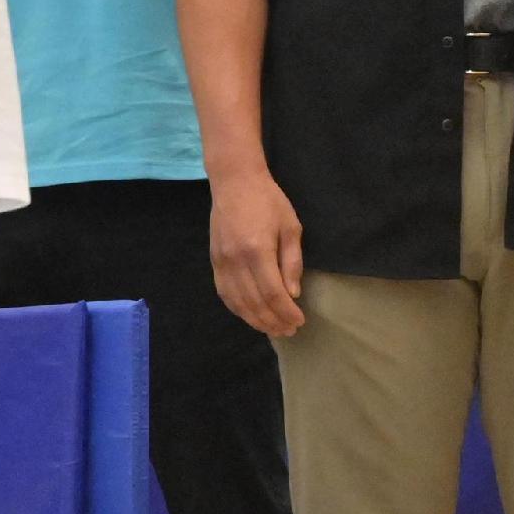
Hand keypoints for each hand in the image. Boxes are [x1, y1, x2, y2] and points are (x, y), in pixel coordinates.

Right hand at [208, 166, 305, 338]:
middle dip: (273, 320)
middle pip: (253, 302)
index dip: (286, 311)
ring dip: (255, 320)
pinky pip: (224, 293)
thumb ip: (292, 262)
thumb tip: (293, 293)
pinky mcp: (214, 261)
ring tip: (272, 329)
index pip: (272, 292)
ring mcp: (221, 262)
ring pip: (236, 302)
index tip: (300, 321)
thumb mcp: (291, 228)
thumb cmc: (269, 201)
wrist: (234, 183)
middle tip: (289, 331)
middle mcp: (235, 260)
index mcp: (257, 250)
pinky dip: (237, 308)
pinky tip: (249, 315)